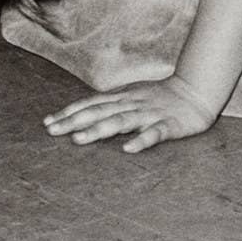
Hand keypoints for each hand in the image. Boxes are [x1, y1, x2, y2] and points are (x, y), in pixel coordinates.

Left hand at [43, 75, 217, 152]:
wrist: (194, 91)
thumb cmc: (158, 96)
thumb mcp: (130, 96)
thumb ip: (110, 104)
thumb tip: (84, 113)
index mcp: (120, 97)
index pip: (89, 104)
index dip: (68, 112)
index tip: (47, 122)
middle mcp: (130, 104)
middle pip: (98, 112)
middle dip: (73, 121)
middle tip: (52, 131)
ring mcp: (149, 114)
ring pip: (120, 121)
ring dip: (98, 130)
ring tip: (79, 139)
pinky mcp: (169, 125)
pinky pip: (154, 133)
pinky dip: (141, 140)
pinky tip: (128, 149)